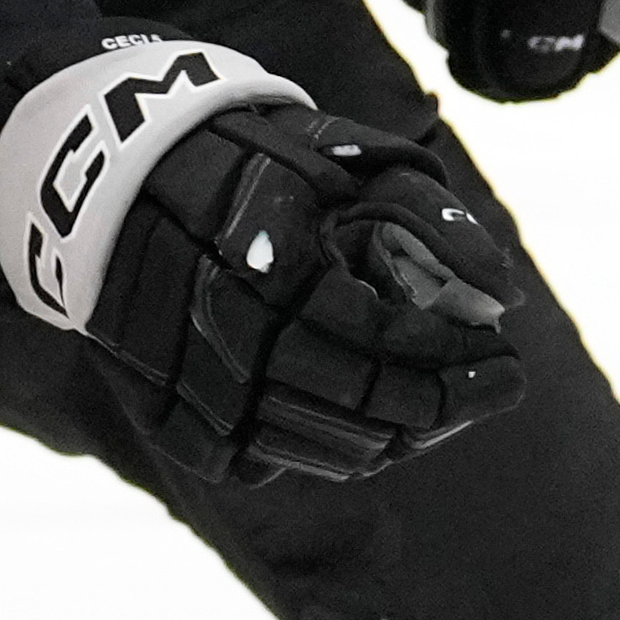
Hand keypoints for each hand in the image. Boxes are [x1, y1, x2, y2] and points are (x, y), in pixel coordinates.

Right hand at [84, 95, 528, 479]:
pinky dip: (326, 449)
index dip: (460, 359)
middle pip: (366, 411)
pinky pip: (269, 461)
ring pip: (325, 450)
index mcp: (273, 270)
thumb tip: (505, 298)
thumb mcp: (344, 160)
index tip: (508, 356)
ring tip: (438, 405)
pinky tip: (365, 420)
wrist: (111, 181)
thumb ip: (432, 220)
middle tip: (495, 387)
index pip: (391, 344)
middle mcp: (230, 340)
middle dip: (446, 406)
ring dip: (397, 435)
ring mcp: (195, 390)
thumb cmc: (249, 158)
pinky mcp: (174, 421)